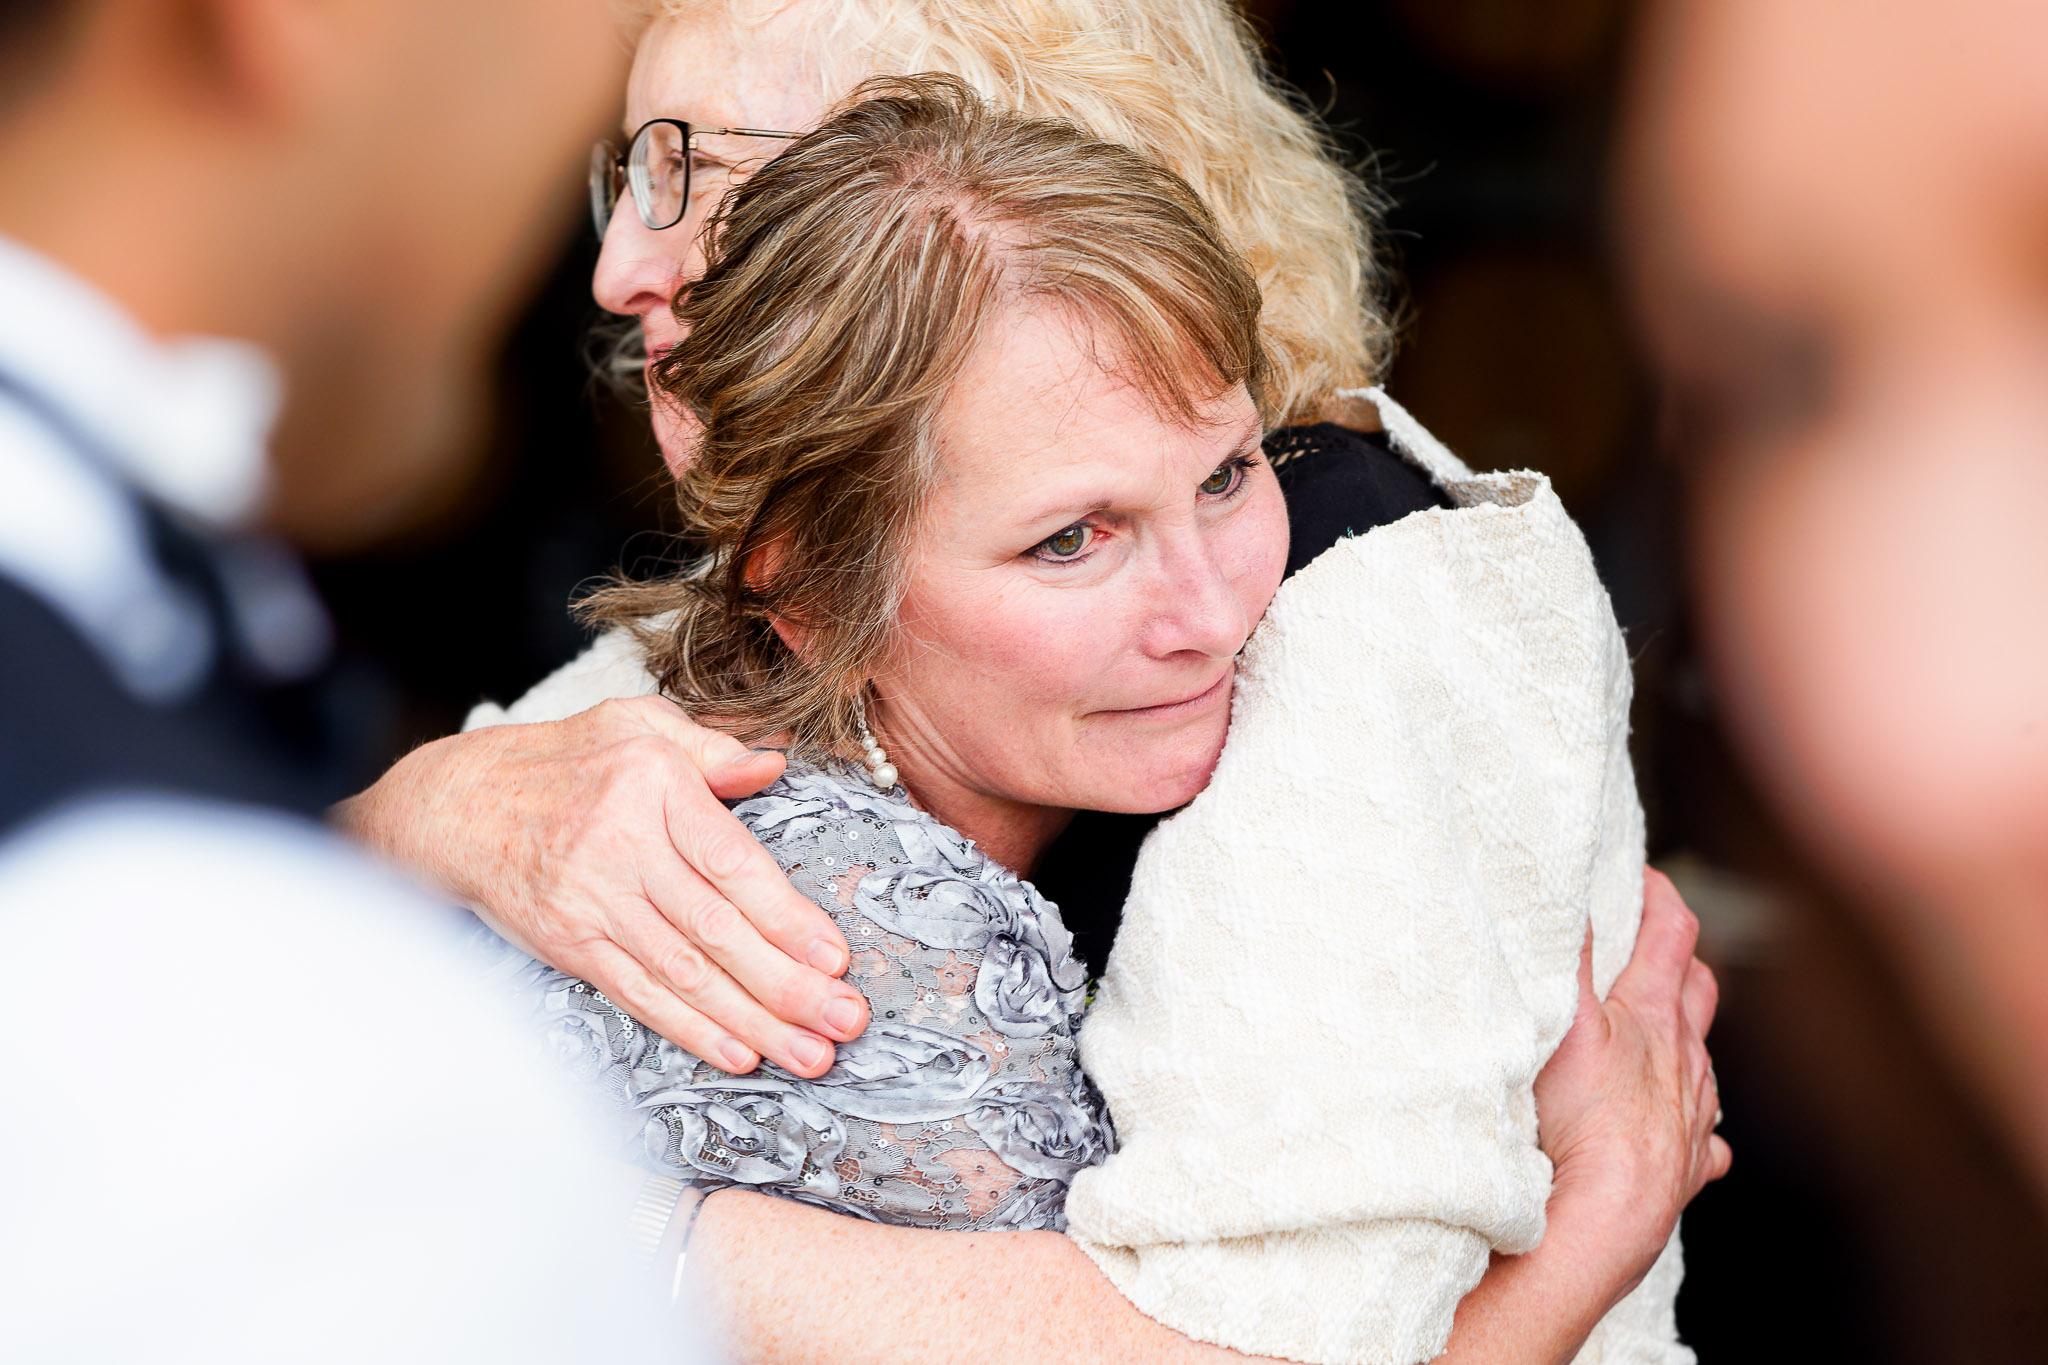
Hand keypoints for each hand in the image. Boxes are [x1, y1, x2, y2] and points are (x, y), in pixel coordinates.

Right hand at [333, 696, 869, 1076]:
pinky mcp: (571, 946)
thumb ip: (710, 746)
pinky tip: (738, 1055)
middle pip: (717, 929)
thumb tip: (773, 764)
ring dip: (753, 1021)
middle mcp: (623, 847)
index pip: (731, 863)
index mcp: (652, 785)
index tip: (835, 957)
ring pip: (685, 973)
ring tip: (811, 1055)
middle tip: (845, 1022)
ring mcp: (593, 903)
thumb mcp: (633, 723)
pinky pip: (639, 995)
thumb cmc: (564, 762)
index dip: (785, 916)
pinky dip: (691, 1030)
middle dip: (787, 984)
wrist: (458, 806)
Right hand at [1532, 868, 1729, 1296]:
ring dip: (1687, 1038)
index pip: (1672, 935)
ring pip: (1704, 1061)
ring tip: (1662, 1033)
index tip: (1641, 877)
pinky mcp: (1687, 1166)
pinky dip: (1697, 1127)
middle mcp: (1685, 1060)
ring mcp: (1692, 1115)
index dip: (1660, 898)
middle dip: (1681, 959)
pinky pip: (1704, 1140)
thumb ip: (1566, 956)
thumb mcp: (1561, 1021)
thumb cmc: (1581, 1118)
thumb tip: (1567, 895)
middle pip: (1698, 991)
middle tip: (1652, 943)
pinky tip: (1685, 1134)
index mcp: (1654, 1015)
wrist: (1606, 1215)